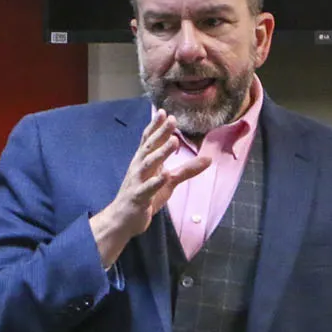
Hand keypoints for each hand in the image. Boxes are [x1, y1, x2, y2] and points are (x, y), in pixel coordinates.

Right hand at [90, 109, 210, 267]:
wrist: (122, 219)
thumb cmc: (144, 197)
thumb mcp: (169, 181)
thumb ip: (187, 170)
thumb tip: (209, 159)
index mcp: (144, 161)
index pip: (149, 140)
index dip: (156, 126)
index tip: (164, 112)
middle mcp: (139, 168)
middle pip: (150, 147)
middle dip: (160, 133)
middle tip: (171, 119)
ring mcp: (138, 182)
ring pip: (149, 164)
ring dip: (161, 152)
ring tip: (174, 141)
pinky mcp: (139, 197)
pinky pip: (148, 188)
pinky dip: (156, 181)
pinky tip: (164, 175)